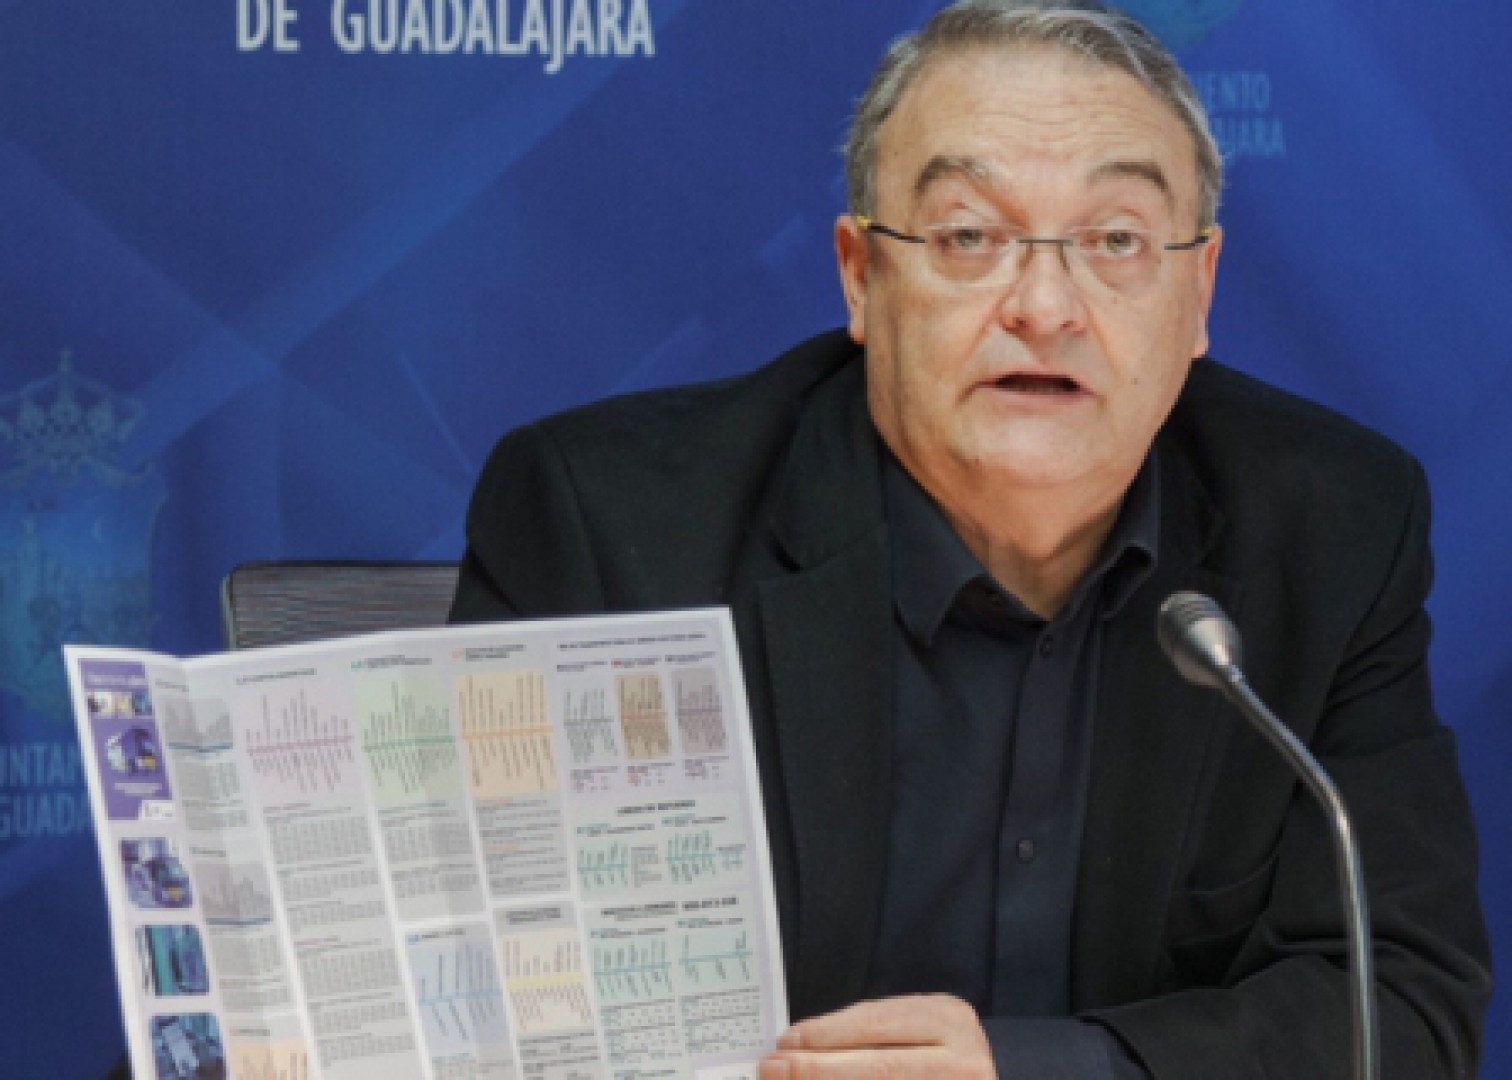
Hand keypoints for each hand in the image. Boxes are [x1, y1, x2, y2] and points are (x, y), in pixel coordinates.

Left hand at [759, 993, 995, 1078]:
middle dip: (817, 1068)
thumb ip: (870, 1033)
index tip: (785, 1042)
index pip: (877, 1022)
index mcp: (949, 1017)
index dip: (826, 1033)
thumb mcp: (916, 1030)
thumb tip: (798, 1046)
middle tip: (772, 1069)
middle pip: (879, 1064)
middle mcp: (963, 1057)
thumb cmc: (938, 1056)